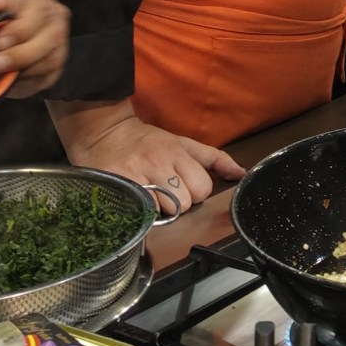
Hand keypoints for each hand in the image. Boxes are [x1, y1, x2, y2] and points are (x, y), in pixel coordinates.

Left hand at [0, 0, 69, 96]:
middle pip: (50, 37)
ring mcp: (58, 38)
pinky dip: (28, 83)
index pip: (38, 11)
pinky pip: (50, 76)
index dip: (19, 31)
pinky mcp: (56, 61)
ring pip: (52, 59)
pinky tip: (10, 81)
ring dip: (23, 72)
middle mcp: (52, 14)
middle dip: (20, 56)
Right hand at [50, 103, 242, 206]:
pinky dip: (139, 212)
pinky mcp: (117, 185)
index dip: (195, 192)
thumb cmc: (147, 141)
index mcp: (177, 152)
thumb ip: (214, 159)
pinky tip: (134, 200)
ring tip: (148, 195)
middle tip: (163, 192)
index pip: (202, 187)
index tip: (182, 187)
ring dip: (157, 210)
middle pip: (184, 203)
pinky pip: (139, 212)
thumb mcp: (183, 143)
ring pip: (162, 211)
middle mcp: (158, 161)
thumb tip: (241, 174)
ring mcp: (137, 174)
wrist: (104, 133)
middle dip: (177, 204)